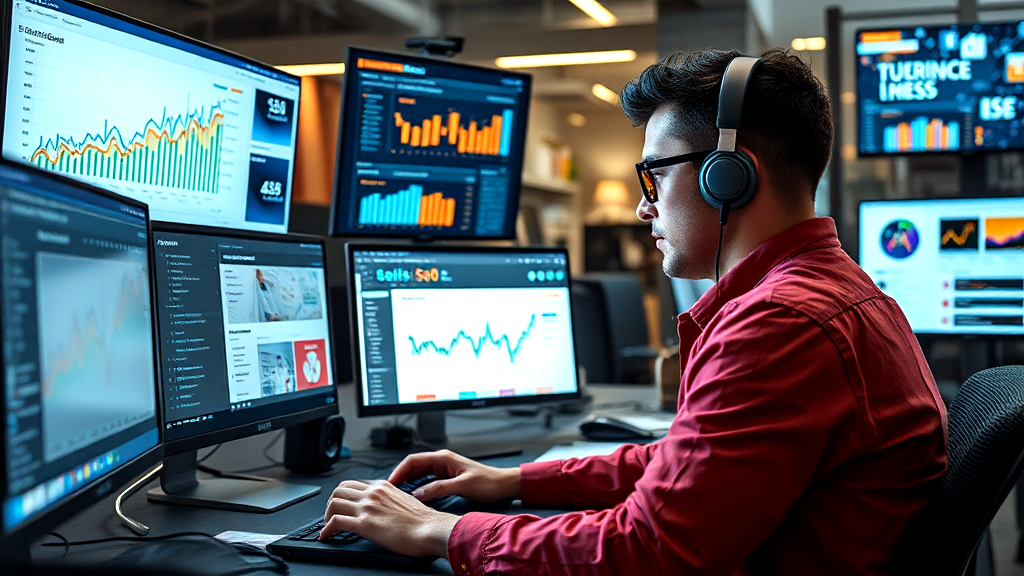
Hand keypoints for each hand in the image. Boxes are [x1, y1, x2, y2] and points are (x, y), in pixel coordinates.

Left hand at [320, 479, 458, 557]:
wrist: (431, 530)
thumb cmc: (423, 520)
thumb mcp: (405, 500)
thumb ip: (390, 499)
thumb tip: (383, 508)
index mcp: (383, 486)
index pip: (352, 483)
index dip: (343, 495)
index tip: (341, 505)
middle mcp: (373, 493)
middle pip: (339, 490)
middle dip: (331, 503)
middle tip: (331, 515)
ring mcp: (367, 507)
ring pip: (333, 503)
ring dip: (326, 516)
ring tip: (328, 526)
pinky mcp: (364, 524)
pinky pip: (335, 522)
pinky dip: (326, 530)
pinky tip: (326, 537)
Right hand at [389, 449, 520, 502]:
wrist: (503, 485)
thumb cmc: (487, 482)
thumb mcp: (462, 486)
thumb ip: (439, 489)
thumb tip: (417, 494)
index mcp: (443, 458)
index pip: (414, 460)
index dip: (399, 471)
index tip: (389, 482)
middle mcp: (442, 461)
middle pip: (413, 466)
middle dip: (399, 476)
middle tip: (388, 490)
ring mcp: (444, 468)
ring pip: (418, 473)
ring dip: (407, 481)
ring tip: (396, 494)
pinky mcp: (447, 477)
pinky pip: (426, 479)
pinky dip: (416, 485)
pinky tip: (411, 495)